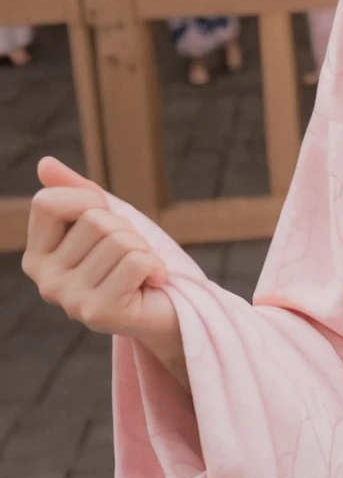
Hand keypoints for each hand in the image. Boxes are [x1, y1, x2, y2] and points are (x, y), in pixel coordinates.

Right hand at [23, 158, 187, 385]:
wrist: (169, 311)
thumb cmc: (134, 263)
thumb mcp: (106, 221)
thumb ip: (75, 192)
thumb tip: (45, 163)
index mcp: (37, 256)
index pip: (48, 202)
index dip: (88, 200)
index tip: (109, 220)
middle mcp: (44, 281)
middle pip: (94, 220)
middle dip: (126, 229)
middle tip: (133, 255)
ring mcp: (69, 300)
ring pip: (119, 240)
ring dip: (144, 249)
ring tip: (141, 272)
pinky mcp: (99, 314)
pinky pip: (136, 262)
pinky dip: (155, 266)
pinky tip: (152, 284)